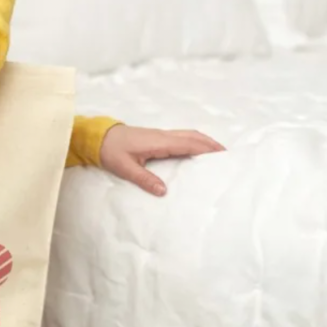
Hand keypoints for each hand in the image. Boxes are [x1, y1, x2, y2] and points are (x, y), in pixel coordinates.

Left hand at [99, 124, 224, 196]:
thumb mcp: (125, 167)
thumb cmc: (111, 151)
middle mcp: (162, 136)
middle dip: (211, 144)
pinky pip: (180, 138)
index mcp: (159, 142)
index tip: (224, 156)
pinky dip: (193, 142)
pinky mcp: (156, 138)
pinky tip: (196, 153)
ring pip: (187, 135)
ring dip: (203, 142)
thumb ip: (144, 179)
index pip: (188, 143)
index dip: (207, 149)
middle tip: (228, 156)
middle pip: (193, 136)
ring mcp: (160, 135)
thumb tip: (164, 191)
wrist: (98, 137)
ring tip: (217, 154)